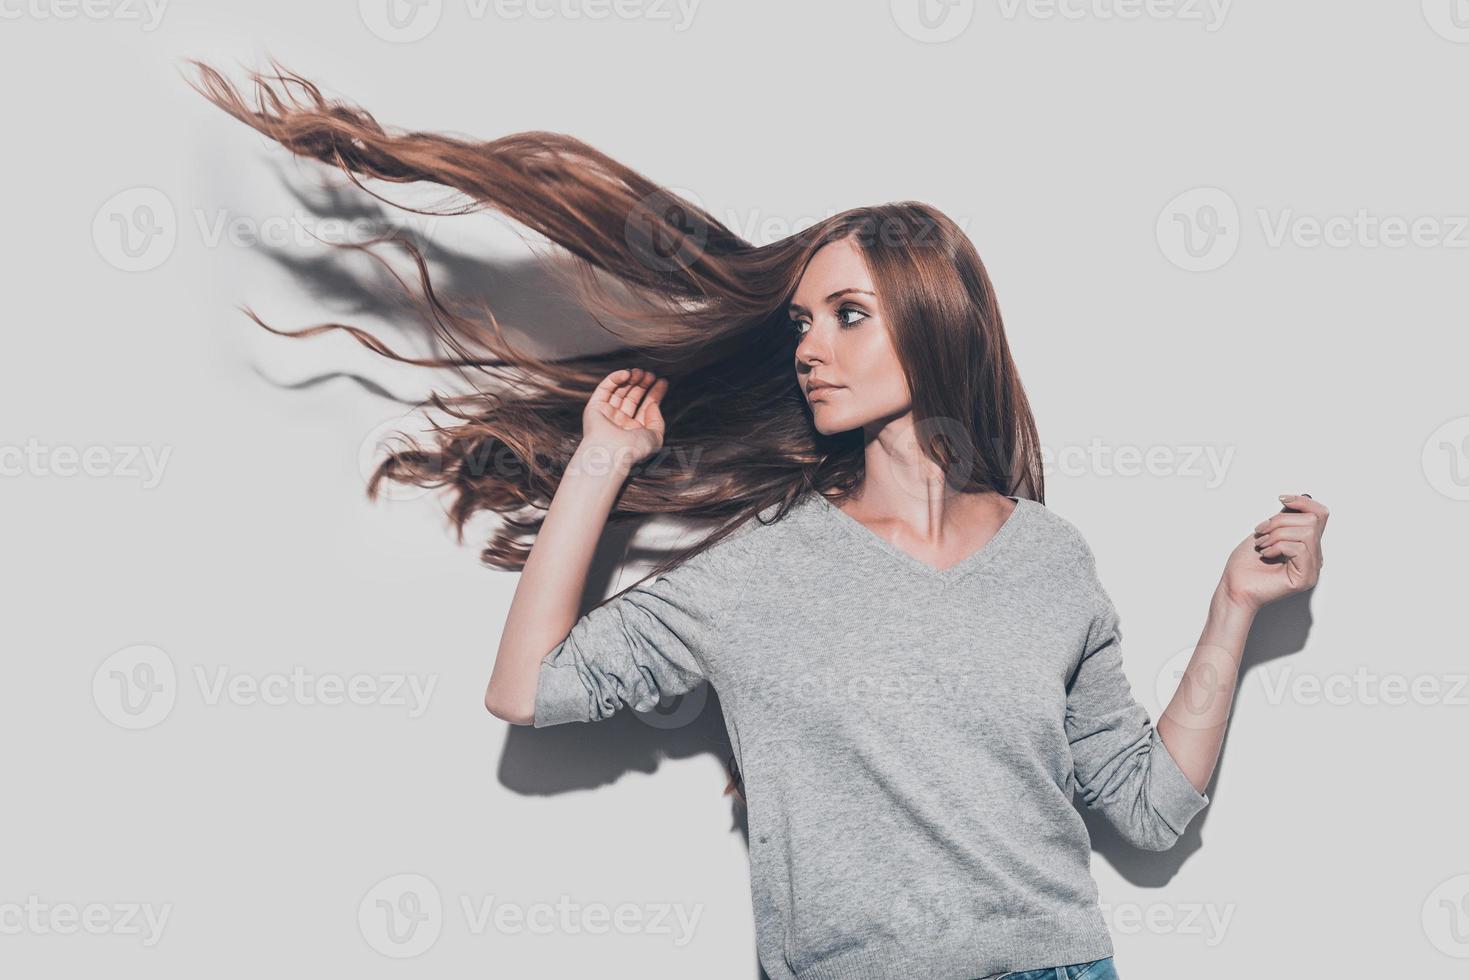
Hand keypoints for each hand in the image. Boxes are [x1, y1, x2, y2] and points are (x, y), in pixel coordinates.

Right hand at [578, 367, 669, 472]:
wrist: (611, 452)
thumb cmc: (633, 449)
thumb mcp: (655, 437)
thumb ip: (658, 421)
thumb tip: (654, 405)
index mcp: (633, 430)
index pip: (645, 407)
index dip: (655, 394)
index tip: (662, 382)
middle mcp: (620, 422)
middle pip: (633, 397)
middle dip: (643, 384)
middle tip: (651, 375)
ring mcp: (607, 414)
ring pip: (620, 391)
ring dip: (631, 379)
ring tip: (641, 372)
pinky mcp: (595, 407)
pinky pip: (605, 388)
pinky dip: (615, 378)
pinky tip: (627, 374)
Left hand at [1220, 493, 1328, 611]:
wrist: (1234, 586)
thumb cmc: (1245, 564)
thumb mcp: (1266, 532)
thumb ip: (1284, 519)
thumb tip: (1296, 501)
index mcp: (1306, 544)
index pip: (1319, 515)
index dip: (1303, 502)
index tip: (1282, 498)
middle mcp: (1313, 556)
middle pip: (1312, 520)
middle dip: (1280, 521)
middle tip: (1261, 532)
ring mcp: (1312, 568)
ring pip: (1306, 533)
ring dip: (1276, 534)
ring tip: (1262, 545)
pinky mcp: (1305, 578)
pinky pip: (1300, 548)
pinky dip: (1278, 546)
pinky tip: (1266, 555)